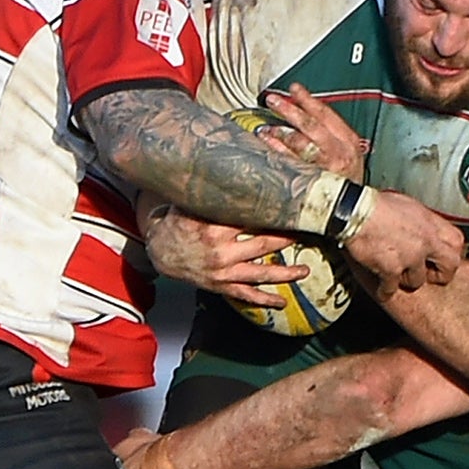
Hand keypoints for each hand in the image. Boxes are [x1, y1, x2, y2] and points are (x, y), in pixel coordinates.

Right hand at [144, 204, 307, 305]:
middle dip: (288, 238)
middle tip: (309, 232)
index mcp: (214, 226)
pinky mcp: (221, 286)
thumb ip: (214, 191)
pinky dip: (264, 301)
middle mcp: (221, 251)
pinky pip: (246, 295)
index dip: (275, 213)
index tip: (294, 207)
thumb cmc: (179, 222)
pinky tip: (281, 303)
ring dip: (285, 273)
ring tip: (304, 270)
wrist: (159, 250)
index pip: (252, 217)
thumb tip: (237, 165)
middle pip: (264, 243)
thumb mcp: (191, 202)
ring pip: (261, 273)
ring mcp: (222, 271)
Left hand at [262, 84, 366, 179]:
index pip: (326, 114)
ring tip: (265, 125)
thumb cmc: (348, 177)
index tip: (294, 88)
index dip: (308, 100)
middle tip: (273, 100)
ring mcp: (325, 167)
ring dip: (279, 131)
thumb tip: (303, 111)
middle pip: (311, 125)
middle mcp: (338, 152)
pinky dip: (276, 150)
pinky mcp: (312, 180)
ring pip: (299, 143)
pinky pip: (290, 161)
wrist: (355, 207)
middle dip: (290, 110)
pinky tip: (266, 142)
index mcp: (348, 140)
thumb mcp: (348, 152)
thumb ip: (331, 133)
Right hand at [342, 191, 461, 294]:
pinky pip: (391, 288)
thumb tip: (421, 228)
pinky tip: (381, 287)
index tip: (441, 257)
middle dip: (441, 274)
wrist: (355, 210)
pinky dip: (384, 290)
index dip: (450, 252)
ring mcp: (410, 256)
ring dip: (406, 280)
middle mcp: (425, 240)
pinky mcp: (391, 269)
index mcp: (429, 222)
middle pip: (450, 265)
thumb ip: (419, 221)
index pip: (456, 241)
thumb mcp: (406, 205)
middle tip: (430, 275)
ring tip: (396, 274)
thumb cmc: (375, 204)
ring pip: (418, 280)